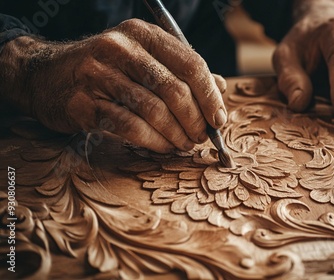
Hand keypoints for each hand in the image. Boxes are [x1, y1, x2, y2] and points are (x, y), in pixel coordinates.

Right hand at [0, 19, 226, 152]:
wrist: (46, 76)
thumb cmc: (107, 70)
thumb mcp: (144, 59)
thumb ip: (181, 71)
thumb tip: (220, 89)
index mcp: (142, 34)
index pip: (190, 64)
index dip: (210, 96)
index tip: (219, 119)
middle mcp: (120, 48)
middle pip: (174, 89)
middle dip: (195, 120)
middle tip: (201, 137)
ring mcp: (98, 74)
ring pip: (154, 110)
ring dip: (177, 134)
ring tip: (185, 144)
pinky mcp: (83, 102)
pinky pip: (130, 127)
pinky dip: (154, 141)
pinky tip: (163, 147)